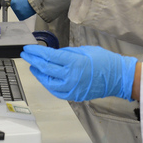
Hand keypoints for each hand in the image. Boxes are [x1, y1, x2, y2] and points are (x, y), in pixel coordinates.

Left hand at [8, 0, 35, 20]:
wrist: (36, 0)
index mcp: (13, 2)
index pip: (9, 3)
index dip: (14, 1)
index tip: (17, 0)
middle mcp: (15, 8)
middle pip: (13, 7)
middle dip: (16, 5)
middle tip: (22, 2)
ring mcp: (19, 13)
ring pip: (16, 12)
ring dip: (19, 10)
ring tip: (24, 6)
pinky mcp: (22, 17)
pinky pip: (20, 16)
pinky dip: (22, 14)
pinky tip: (25, 10)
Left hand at [21, 44, 136, 101]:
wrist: (117, 77)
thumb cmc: (104, 60)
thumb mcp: (84, 49)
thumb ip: (67, 52)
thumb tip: (54, 53)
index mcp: (74, 62)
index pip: (49, 56)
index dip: (36, 52)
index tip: (28, 48)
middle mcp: (70, 76)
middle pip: (45, 68)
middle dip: (33, 60)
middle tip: (26, 54)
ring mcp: (71, 88)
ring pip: (48, 81)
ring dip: (38, 73)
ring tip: (33, 66)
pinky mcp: (73, 95)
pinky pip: (55, 90)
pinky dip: (47, 83)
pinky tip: (44, 77)